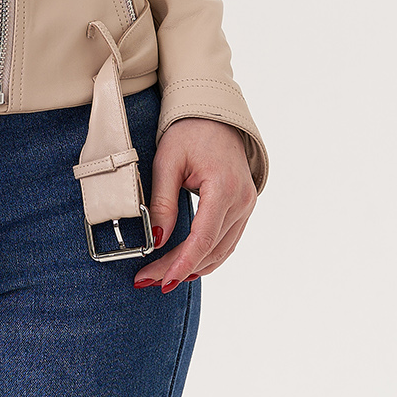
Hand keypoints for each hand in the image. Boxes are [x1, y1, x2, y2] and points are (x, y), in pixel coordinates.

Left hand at [133, 117, 256, 291]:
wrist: (215, 116)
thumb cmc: (189, 132)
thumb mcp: (167, 161)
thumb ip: (162, 202)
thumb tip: (156, 239)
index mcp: (224, 187)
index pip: (203, 238)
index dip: (181, 263)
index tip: (161, 279)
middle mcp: (242, 200)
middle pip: (210, 249)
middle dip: (179, 268)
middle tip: (149, 280)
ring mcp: (247, 205)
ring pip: (221, 250)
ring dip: (193, 267)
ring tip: (163, 278)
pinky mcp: (244, 208)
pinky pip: (227, 241)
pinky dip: (207, 256)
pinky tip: (187, 265)